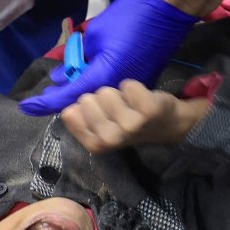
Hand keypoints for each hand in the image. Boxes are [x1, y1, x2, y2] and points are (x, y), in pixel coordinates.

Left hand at [19, 0, 196, 115]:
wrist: (169, 9)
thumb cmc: (130, 16)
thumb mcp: (95, 35)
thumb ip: (76, 61)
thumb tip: (59, 80)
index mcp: (104, 77)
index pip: (67, 97)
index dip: (45, 103)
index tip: (26, 107)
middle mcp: (117, 89)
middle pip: (83, 103)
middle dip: (67, 96)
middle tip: (56, 81)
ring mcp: (132, 87)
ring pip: (98, 98)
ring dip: (83, 90)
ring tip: (75, 72)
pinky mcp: (141, 81)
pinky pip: (112, 90)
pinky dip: (98, 84)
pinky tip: (92, 71)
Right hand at [59, 80, 207, 153]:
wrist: (167, 125)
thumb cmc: (128, 122)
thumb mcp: (100, 127)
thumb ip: (79, 117)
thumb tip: (62, 103)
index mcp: (95, 144)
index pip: (70, 112)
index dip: (85, 108)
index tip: (100, 114)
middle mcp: (110, 139)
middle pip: (86, 99)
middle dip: (101, 100)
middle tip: (118, 109)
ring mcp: (130, 126)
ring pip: (105, 91)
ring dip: (118, 93)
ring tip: (130, 105)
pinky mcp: (148, 111)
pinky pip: (128, 85)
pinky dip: (134, 87)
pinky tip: (142, 100)